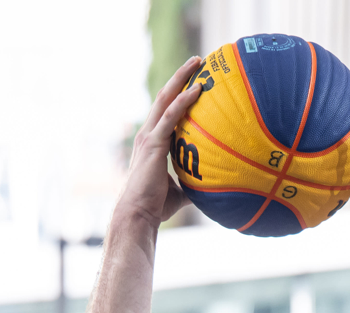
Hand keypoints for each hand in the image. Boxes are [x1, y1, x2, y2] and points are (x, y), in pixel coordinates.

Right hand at [118, 56, 205, 225]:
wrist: (138, 215)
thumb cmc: (156, 207)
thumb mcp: (179, 191)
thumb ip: (192, 183)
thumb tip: (211, 188)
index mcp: (152, 143)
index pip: (167, 112)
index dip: (179, 95)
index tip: (195, 81)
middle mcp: (148, 134)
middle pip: (165, 96)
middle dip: (181, 77)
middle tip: (198, 61)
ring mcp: (149, 136)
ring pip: (166, 99)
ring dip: (182, 78)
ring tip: (198, 62)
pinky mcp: (153, 143)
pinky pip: (171, 116)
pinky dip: (184, 101)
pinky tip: (198, 89)